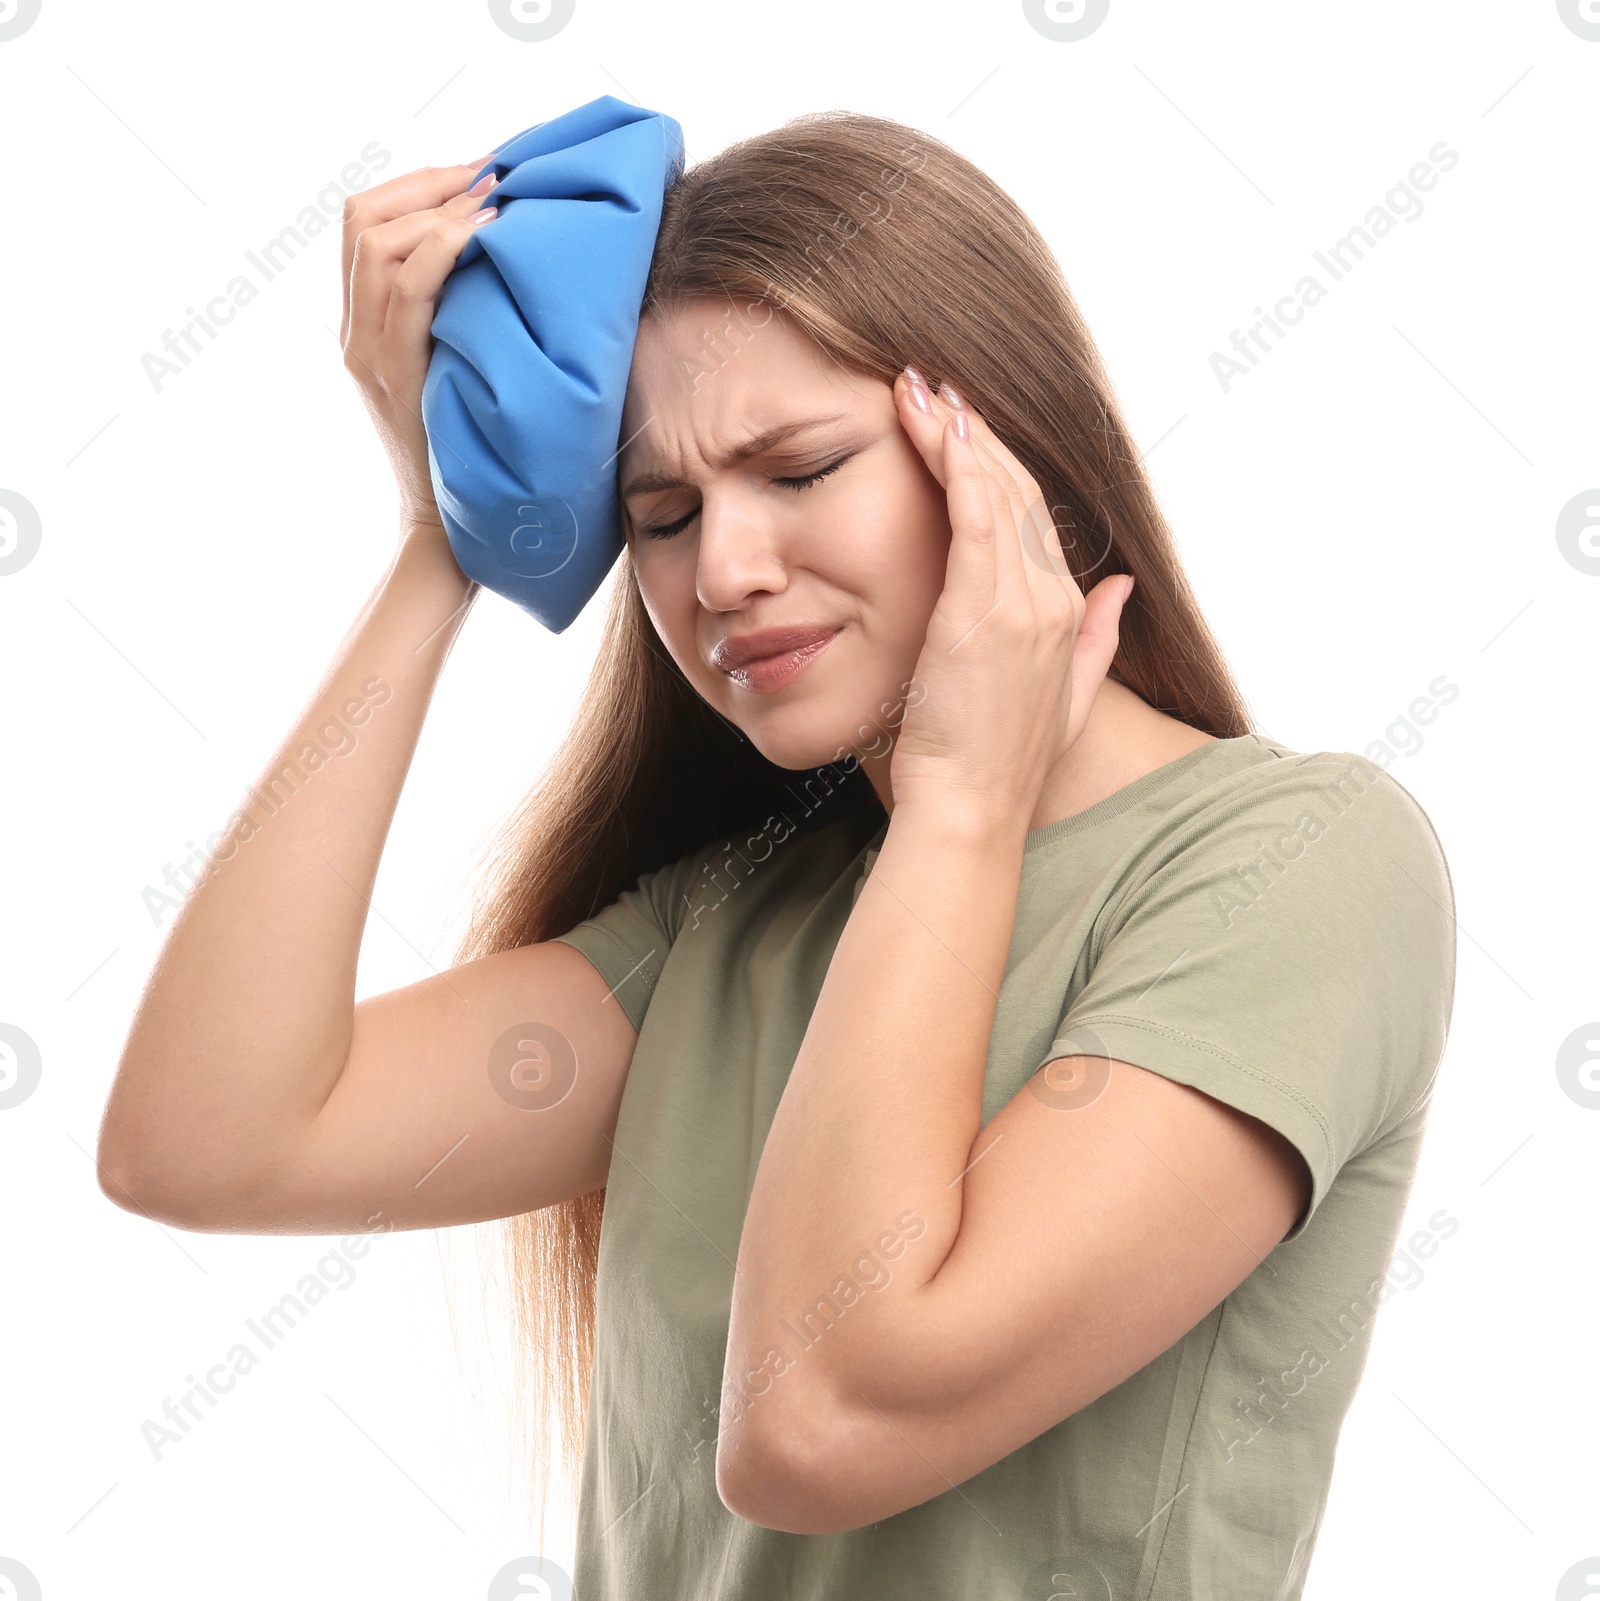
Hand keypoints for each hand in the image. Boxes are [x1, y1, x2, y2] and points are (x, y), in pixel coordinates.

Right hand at [338, 158, 500, 534]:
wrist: (446, 530)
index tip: (480, 174)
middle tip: (494, 178)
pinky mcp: (393, 373)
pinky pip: (407, 289)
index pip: (364, 223)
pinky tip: (486, 236)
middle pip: (361, 217)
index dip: (419, 184)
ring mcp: (368, 353)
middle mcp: (356, 333)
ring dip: (440, 208)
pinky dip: (444, 248)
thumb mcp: (456, 373)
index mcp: (364, 327)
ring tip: (498, 202)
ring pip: (375, 242)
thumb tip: (506, 263)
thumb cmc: (469, 454)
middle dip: (429, 183)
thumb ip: (458, 322)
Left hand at [885, 367, 1136, 834]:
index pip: (1034, 517)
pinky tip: (940, 426)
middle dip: (975, 433)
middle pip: (1018, 492)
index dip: (998, 464)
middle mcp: (1052, 600)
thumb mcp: (1066, 698)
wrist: (972, 809)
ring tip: (921, 387)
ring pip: (996, 494)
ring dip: (957, 434)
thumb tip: (1122, 587)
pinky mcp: (984, 613)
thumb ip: (1099, 638)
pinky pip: (976, 520)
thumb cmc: (998, 764)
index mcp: (1068, 614)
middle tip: (934, 384)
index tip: (963, 423)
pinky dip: (960, 468)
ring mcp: (1023, 605)